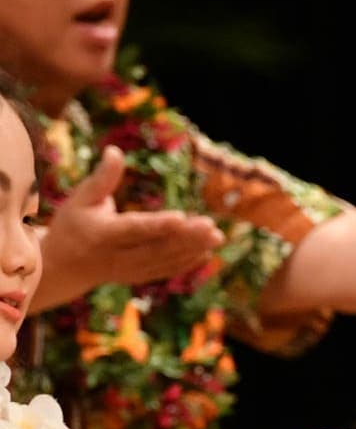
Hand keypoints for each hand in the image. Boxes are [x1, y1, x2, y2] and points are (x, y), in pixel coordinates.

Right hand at [34, 145, 222, 311]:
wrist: (64, 266)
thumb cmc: (74, 223)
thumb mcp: (82, 198)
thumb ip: (102, 178)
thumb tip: (115, 151)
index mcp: (101, 235)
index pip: (133, 229)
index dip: (157, 225)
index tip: (181, 216)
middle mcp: (116, 257)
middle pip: (155, 248)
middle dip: (184, 238)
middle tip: (210, 225)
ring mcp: (128, 271)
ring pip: (164, 261)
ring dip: (192, 249)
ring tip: (217, 235)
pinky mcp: (138, 277)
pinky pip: (165, 271)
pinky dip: (187, 263)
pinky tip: (207, 251)